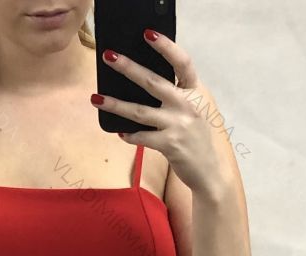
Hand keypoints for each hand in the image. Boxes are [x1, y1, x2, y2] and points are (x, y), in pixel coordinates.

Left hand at [91, 31, 231, 197]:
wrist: (209, 171)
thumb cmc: (197, 139)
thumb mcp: (194, 110)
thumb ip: (177, 96)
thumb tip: (144, 84)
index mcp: (195, 91)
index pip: (182, 62)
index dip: (166, 46)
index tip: (147, 34)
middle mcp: (188, 105)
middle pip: (153, 82)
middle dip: (128, 68)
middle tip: (108, 57)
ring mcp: (178, 125)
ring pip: (139, 111)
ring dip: (115, 104)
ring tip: (96, 98)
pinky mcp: (169, 144)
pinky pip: (142, 137)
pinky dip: (129, 135)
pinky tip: (120, 132)